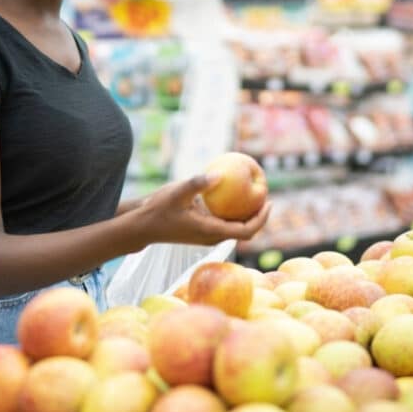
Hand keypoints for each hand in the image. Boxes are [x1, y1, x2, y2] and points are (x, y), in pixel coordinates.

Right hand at [137, 174, 271, 246]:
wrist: (142, 226)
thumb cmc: (158, 210)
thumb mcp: (177, 192)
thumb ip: (198, 183)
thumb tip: (221, 175)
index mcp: (210, 231)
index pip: (245, 231)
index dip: (261, 219)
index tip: (269, 202)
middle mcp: (212, 237)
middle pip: (245, 231)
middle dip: (258, 216)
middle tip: (266, 195)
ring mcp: (207, 235)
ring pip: (235, 228)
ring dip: (247, 214)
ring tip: (254, 193)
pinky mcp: (201, 231)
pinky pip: (224, 222)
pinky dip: (233, 211)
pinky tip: (232, 193)